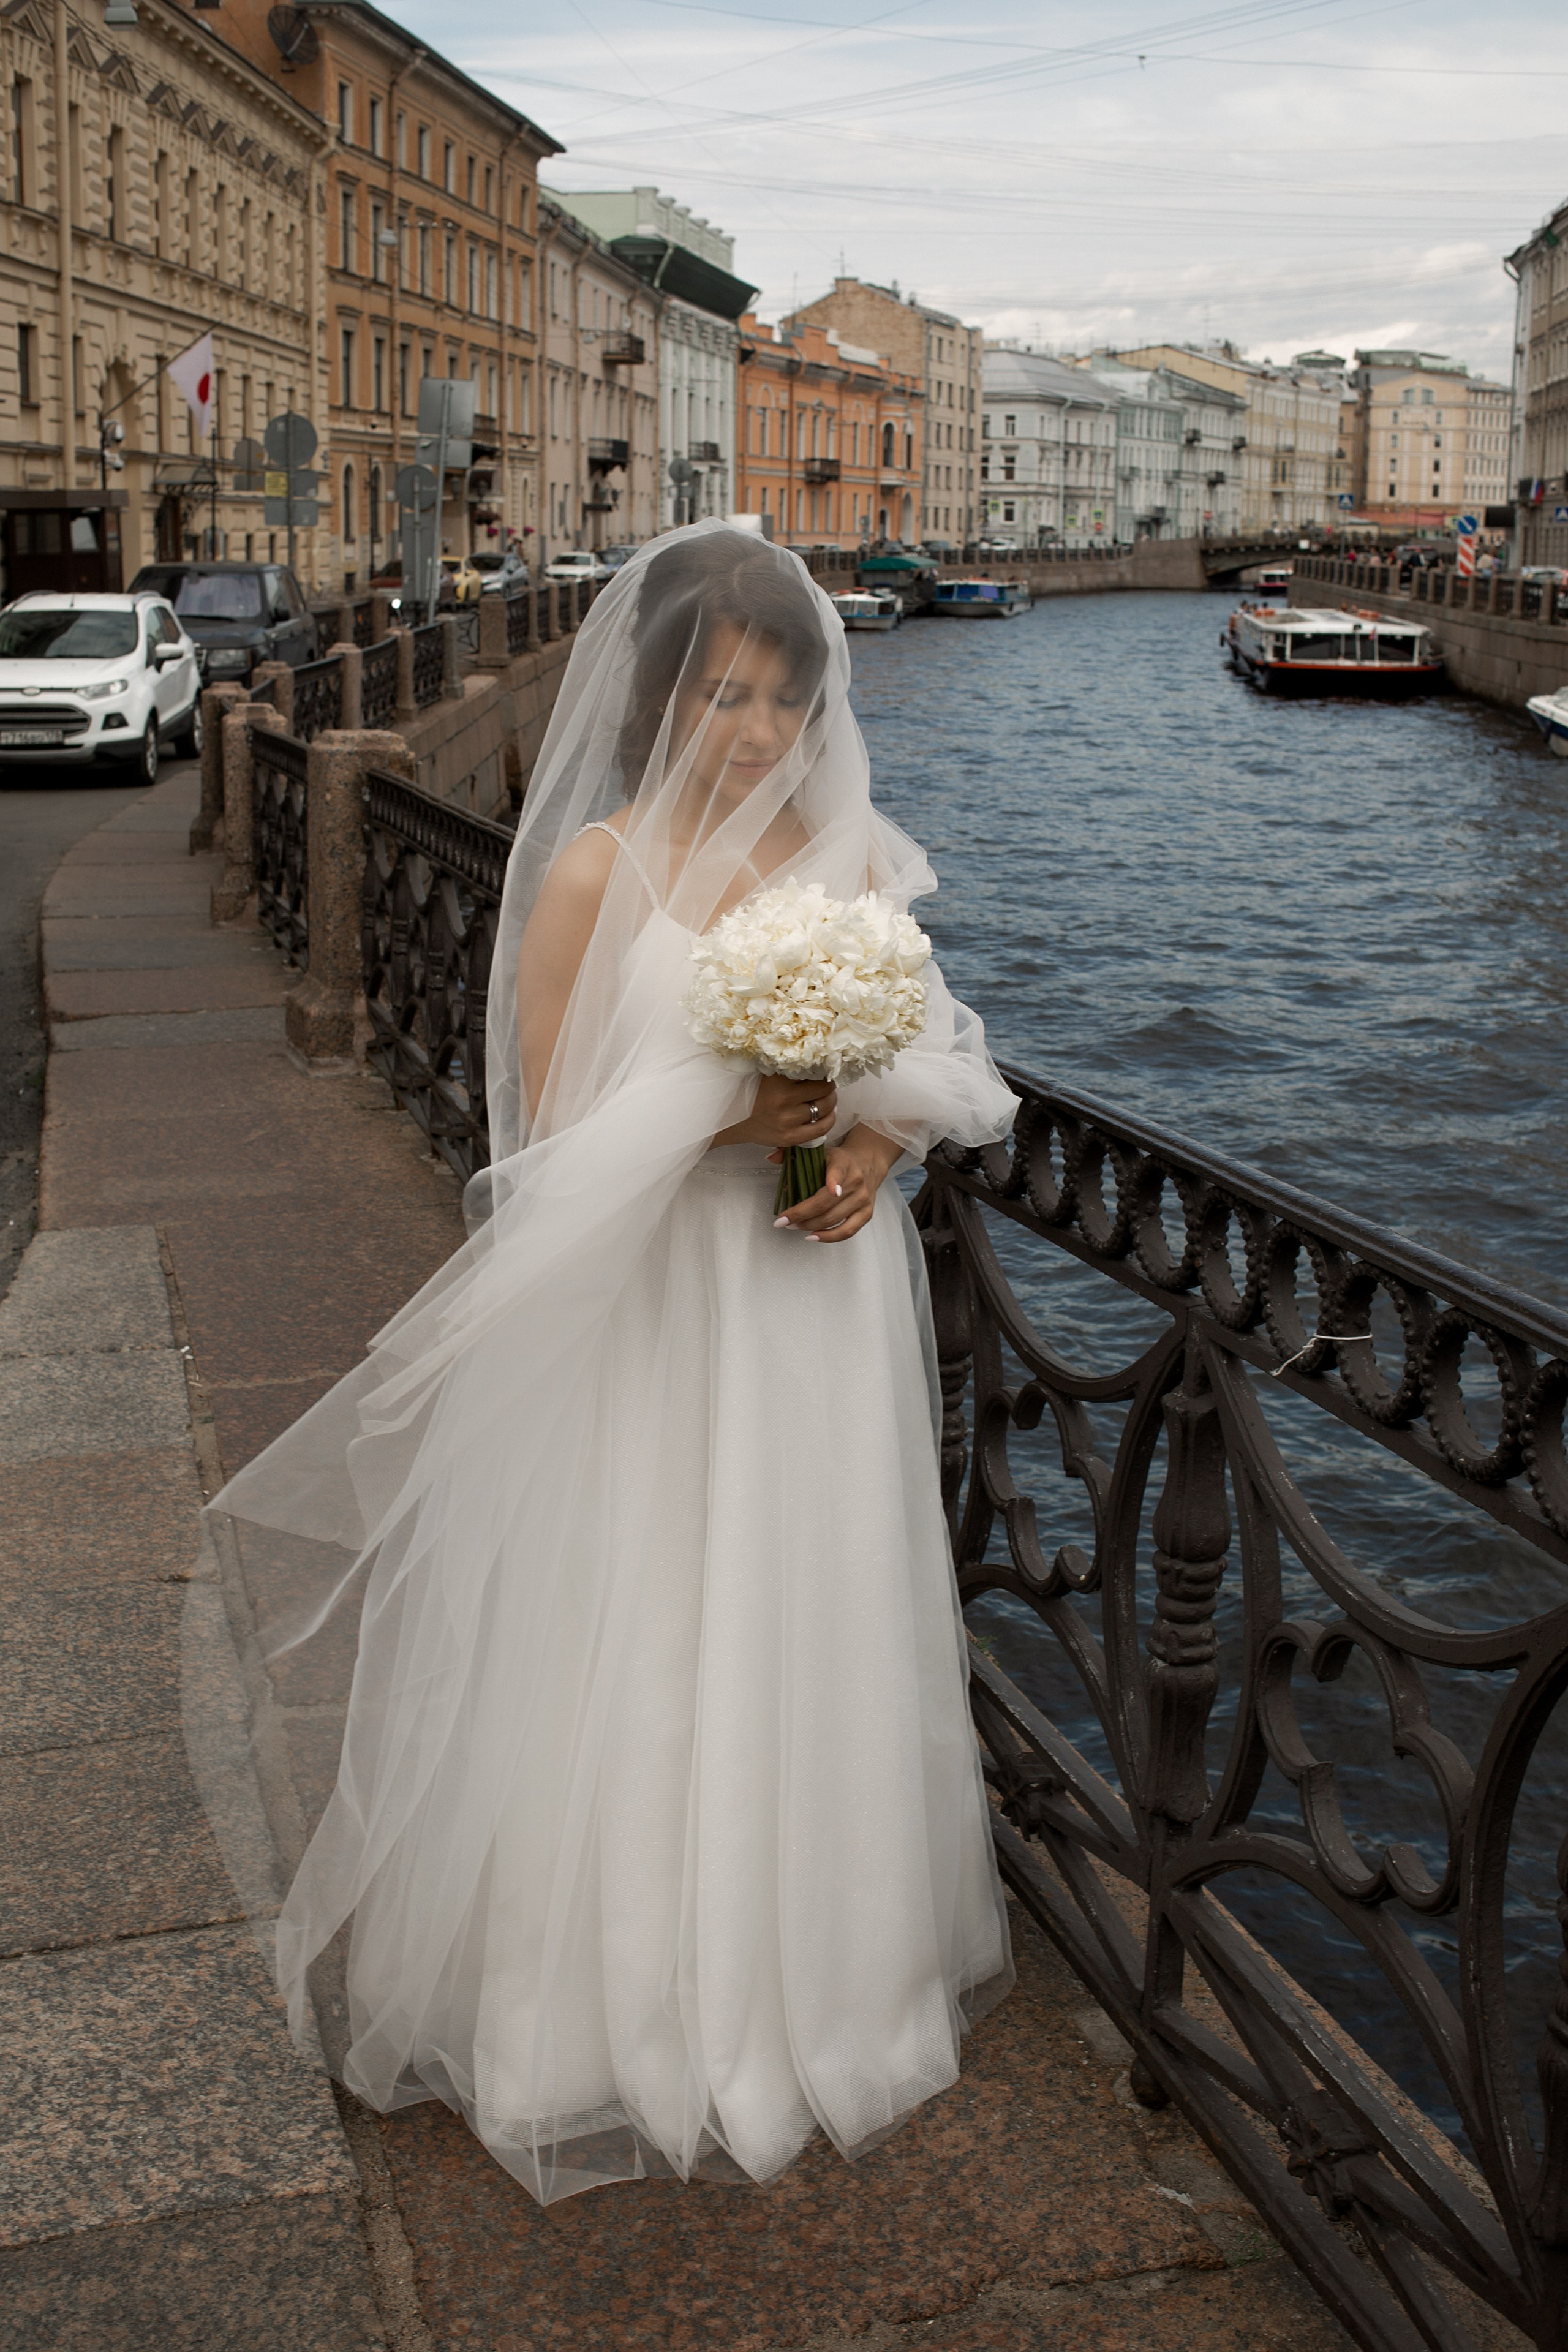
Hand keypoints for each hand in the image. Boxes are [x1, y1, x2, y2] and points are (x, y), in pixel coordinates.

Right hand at [716, 1073, 836, 1150]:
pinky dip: (829, 1119)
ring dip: (830, 1100)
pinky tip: (827, 1113)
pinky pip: (821, 1128)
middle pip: (823, 1089)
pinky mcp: (789, 1138)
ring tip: (826, 1097)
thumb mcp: (763, 1073)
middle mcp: (782, 1101)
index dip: (821, 1068)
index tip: (821, 1068)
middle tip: (825, 1083)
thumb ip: (785, 1067)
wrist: (729, 1121)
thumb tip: (815, 1058)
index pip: (813, 1070)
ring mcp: (786, 1122)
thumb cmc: (747, 1093)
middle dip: (828, 1084)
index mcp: (776, 1081)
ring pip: (825, 1107)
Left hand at [770, 1125, 901, 1244]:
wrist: (868, 1163)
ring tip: (794, 1226)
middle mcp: (856, 1182)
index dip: (834, 1182)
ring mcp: (862, 1199)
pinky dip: (829, 1237)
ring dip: (810, 1226)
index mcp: (843, 1163)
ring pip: (835, 1219)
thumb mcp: (820, 1151)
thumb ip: (795, 1153)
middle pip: (827, 1203)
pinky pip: (847, 1231)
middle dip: (802, 1215)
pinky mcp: (866, 1213)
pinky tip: (814, 1236)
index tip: (832, 1190)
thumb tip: (771, 1157)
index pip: (839, 1172)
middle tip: (784, 1220)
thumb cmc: (840, 1160)